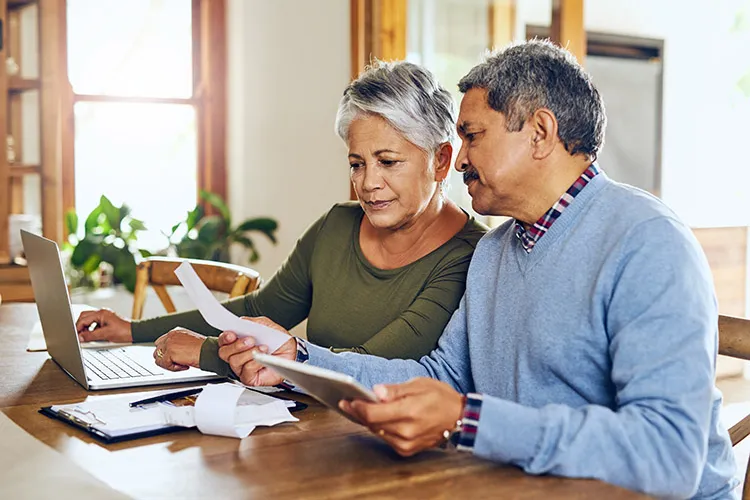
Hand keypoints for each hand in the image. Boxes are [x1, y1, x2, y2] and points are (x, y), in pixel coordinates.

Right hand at [75, 309, 132, 342]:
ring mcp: (105, 317)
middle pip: (85, 318)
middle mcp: (102, 313)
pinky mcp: (108, 322)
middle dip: (81, 327)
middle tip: (80, 336)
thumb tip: (81, 337)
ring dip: (87, 329)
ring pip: (90, 321)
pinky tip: (96, 338)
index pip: (83, 319)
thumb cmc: (124, 331)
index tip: (76, 336)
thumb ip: (91, 335)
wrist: (135, 332)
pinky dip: (94, 331)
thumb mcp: (105, 334)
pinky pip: (96, 325)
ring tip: (88, 337)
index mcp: (101, 313)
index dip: (78, 328)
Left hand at [153, 328, 204, 370]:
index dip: (166, 353)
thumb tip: (171, 354)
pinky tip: (184, 366)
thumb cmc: (204, 349)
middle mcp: (171, 336)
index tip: (173, 359)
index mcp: (176, 332)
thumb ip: (178, 345)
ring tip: (181, 364)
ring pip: (158, 359)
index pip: (161, 342)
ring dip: (169, 364)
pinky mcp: (170, 352)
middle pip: (157, 351)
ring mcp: (169, 343)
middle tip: (177, 363)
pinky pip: (164, 364)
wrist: (209, 351)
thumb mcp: (188, 343)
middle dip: (166, 359)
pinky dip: (173, 368)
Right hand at [217, 316, 296, 385]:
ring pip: (234, 361)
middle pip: (224, 352)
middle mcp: (237, 355)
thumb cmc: (277, 340)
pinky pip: (246, 371)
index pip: (223, 340)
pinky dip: (255, 363)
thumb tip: (241, 322)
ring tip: (263, 348)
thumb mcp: (265, 325)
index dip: (225, 337)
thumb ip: (252, 323)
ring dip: (248, 353)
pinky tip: (263, 358)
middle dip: (237, 345)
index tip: (232, 334)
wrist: (291, 352)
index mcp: (237, 341)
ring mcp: (242, 367)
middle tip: (250, 340)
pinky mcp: (249, 378)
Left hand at [339, 378, 464, 456]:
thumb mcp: (419, 384)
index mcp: (409, 412)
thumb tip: (376, 392)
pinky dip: (380, 428)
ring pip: (377, 431)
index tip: (348, 399)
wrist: (460, 418)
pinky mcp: (407, 450)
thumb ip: (395, 390)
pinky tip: (375, 418)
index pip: (373, 413)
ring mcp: (407, 443)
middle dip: (358, 412)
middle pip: (372, 423)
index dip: (357, 406)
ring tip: (358, 408)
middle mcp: (406, 431)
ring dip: (368, 420)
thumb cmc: (441, 398)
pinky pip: (386, 438)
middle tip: (348, 402)